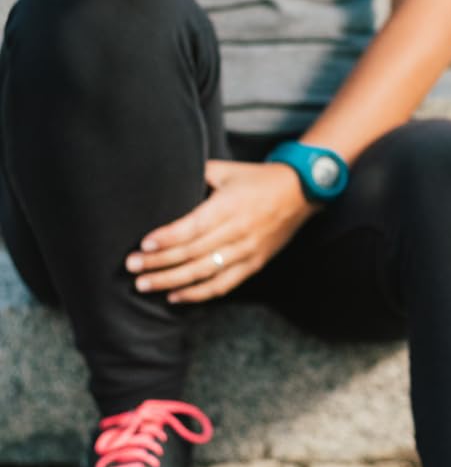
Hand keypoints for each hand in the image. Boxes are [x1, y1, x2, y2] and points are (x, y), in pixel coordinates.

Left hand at [126, 159, 315, 303]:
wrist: (301, 192)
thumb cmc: (259, 179)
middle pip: (193, 252)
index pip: (194, 226)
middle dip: (159, 262)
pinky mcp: (255, 264)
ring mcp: (248, 250)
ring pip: (205, 271)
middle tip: (133, 266)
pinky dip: (199, 294)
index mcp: (230, 205)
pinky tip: (175, 296)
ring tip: (144, 285)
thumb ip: (198, 175)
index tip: (144, 244)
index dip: (168, 238)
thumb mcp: (228, 170)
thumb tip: (167, 179)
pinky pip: (223, 284)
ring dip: (172, 281)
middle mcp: (238, 230)